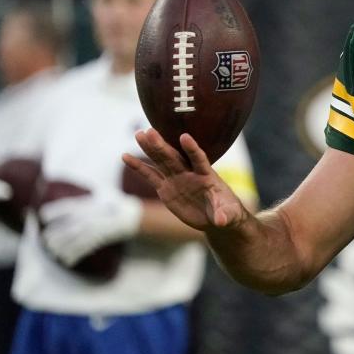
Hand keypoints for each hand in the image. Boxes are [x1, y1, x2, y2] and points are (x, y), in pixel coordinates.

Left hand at [39, 190, 141, 266]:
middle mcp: (91, 215)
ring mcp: (97, 227)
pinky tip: (66, 261)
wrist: (132, 215)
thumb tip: (69, 197)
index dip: (55, 210)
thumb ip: (85, 197)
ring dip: (62, 247)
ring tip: (53, 251)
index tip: (42, 215)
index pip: (68, 206)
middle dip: (55, 233)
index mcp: (89, 203)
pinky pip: (86, 248)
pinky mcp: (101, 238)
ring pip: (75, 239)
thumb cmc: (114, 202)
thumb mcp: (101, 193)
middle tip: (45, 238)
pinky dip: (75, 255)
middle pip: (69, 226)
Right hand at [123, 130, 249, 231]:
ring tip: (138, 134)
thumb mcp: (229, 214)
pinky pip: (150, 176)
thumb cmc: (227, 211)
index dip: (192, 149)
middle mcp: (189, 172)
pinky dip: (138, 167)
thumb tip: (221, 222)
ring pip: (161, 161)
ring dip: (149, 149)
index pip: (199, 159)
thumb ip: (224, 215)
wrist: (215, 216)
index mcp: (206, 174)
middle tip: (150, 131)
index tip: (184, 137)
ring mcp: (177, 178)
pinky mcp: (166, 188)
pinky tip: (125, 156)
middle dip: (163, 145)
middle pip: (174, 157)